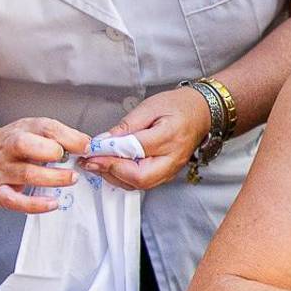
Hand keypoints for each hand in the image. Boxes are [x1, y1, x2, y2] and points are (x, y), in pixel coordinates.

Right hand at [0, 118, 88, 212]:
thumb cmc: (7, 147)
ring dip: (52, 178)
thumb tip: (86, 144)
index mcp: (21, 130)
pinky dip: (35, 204)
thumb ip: (56, 137)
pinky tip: (52, 204)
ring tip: (71, 179)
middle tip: (71, 160)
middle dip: (51, 151)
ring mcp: (2, 171)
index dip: (67, 136)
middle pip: (25, 144)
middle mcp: (9, 148)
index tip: (86, 146)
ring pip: (26, 174)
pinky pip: (14, 201)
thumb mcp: (28, 132)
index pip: (43, 127)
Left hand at [78, 86, 209, 190]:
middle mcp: (172, 159)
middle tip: (90, 162)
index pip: (136, 153)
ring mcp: (170, 170)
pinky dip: (124, 178)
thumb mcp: (149, 107)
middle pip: (139, 178)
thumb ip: (126, 127)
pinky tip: (111, 166)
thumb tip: (103, 142)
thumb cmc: (177, 106)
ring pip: (139, 184)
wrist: (200, 113)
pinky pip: (142, 182)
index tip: (92, 154)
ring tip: (97, 163)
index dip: (111, 156)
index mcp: (170, 137)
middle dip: (111, 171)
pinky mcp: (166, 174)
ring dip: (114, 176)